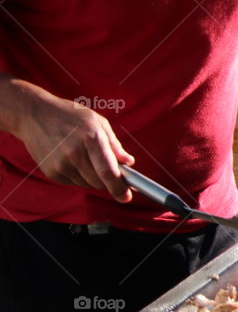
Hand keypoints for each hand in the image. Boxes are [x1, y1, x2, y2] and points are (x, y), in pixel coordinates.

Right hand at [11, 89, 134, 202]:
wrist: (33, 114)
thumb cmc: (70, 115)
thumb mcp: (97, 122)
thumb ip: (114, 144)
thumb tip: (128, 162)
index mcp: (91, 138)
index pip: (107, 171)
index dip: (119, 187)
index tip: (126, 197)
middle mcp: (74, 153)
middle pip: (99, 182)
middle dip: (109, 181)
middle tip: (110, 169)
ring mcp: (60, 164)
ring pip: (87, 184)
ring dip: (94, 178)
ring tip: (87, 157)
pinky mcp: (51, 172)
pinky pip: (74, 183)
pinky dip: (80, 176)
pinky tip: (73, 159)